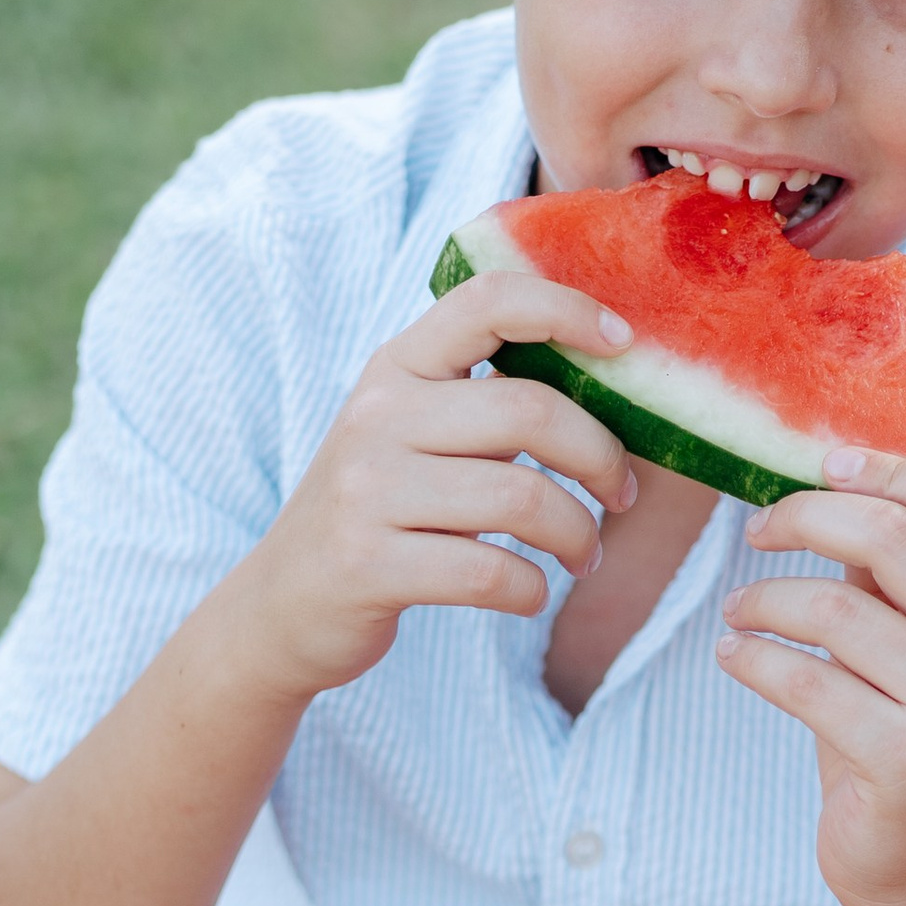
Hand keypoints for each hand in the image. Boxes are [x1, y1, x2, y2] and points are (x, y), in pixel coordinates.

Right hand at [235, 275, 638, 697]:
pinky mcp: (368, 564)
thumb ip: (485, 403)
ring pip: (522, 497)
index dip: (566, 310)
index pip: (487, 301)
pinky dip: (532, 590)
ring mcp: (367, 490)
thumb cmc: (381, 512)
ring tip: (584, 555)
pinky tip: (530, 593)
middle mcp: (377, 416)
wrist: (283, 604)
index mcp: (397, 368)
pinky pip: (490, 572)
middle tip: (620, 494)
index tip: (623, 346)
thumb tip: (610, 386)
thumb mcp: (412, 434)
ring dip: (578, 535)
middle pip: (530, 411)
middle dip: (601, 458)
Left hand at [714, 448, 905, 905]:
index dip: (886, 467)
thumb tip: (829, 474)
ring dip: (763, 600)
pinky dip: (752, 660)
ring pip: (836, 608)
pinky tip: (732, 656)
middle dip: (804, 518)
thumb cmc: (901, 727)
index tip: (822, 469)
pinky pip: (808, 680)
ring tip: (737, 612)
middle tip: (757, 532)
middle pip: (891, 534)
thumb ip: (890, 566)